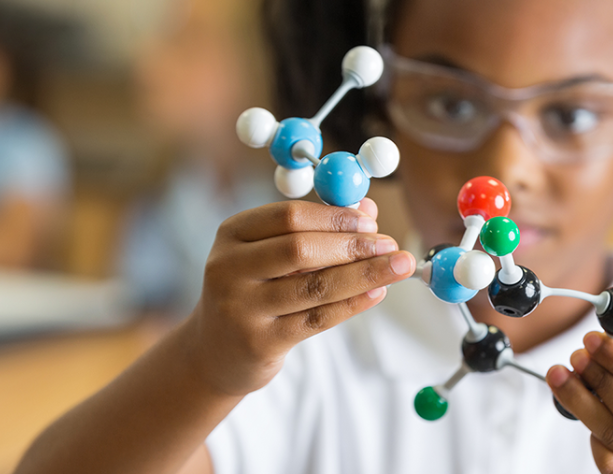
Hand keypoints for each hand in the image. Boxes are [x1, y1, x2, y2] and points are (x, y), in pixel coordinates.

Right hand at [186, 198, 415, 396]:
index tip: (371, 220)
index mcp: (231, 234)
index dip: (334, 217)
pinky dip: (352, 304)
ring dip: (363, 274)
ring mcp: (242, 308)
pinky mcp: (260, 342)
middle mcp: (229, 268)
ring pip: (314, 286)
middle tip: (390, 244)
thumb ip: (313, 231)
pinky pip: (317, 319)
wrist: (214, 351)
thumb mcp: (268, 255)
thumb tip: (368, 209)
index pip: (288, 216)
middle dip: (352, 245)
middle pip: (300, 249)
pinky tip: (378, 292)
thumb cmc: (251, 292)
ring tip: (398, 266)